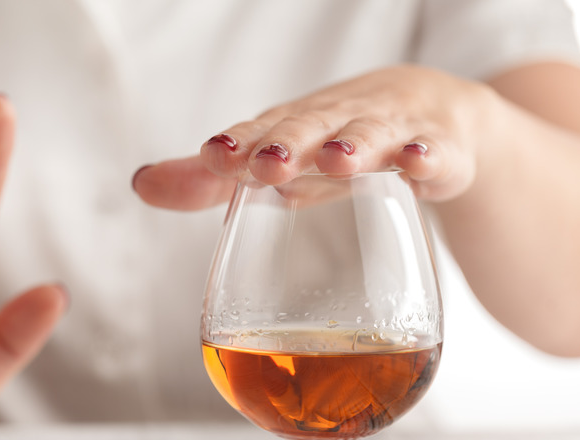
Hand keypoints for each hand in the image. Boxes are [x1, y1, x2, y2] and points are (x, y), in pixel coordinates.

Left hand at [133, 65, 494, 208]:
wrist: (432, 116)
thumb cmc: (335, 145)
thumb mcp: (278, 163)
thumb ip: (212, 182)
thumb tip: (140, 183)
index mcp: (293, 127)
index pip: (260, 132)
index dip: (239, 144)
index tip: (213, 155)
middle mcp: (336, 122)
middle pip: (311, 127)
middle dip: (288, 143)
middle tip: (266, 163)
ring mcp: (391, 131)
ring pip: (372, 135)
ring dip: (355, 147)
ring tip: (337, 160)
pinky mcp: (440, 150)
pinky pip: (437, 155)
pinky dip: (429, 159)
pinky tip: (419, 166)